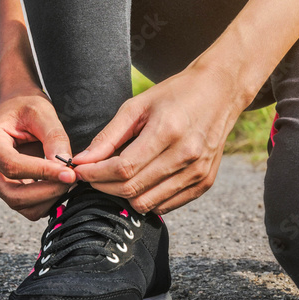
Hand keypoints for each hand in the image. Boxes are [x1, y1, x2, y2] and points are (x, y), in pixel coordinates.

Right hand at [0, 88, 77, 220]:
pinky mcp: (6, 187)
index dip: (42, 173)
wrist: (17, 107)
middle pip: (12, 194)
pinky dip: (44, 201)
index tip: (69, 173)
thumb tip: (65, 165)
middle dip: (46, 192)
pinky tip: (58, 183)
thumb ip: (55, 137)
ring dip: (47, 199)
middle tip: (71, 179)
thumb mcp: (43, 113)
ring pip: (19, 205)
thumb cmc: (28, 106)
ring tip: (66, 180)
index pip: (12, 166)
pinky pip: (25, 205)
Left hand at [71, 63, 247, 214]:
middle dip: (103, 186)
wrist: (218, 93)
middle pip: (132, 189)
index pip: (123, 168)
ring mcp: (198, 172)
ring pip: (147, 203)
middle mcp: (186, 156)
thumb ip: (108, 136)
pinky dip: (146, 199)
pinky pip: (166, 206)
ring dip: (123, 196)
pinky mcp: (205, 183)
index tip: (80, 170)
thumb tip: (83, 160)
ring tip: (113, 179)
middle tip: (92, 176)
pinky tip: (139, 182)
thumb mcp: (137, 106)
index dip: (95, 174)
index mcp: (167, 132)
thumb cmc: (174, 95)